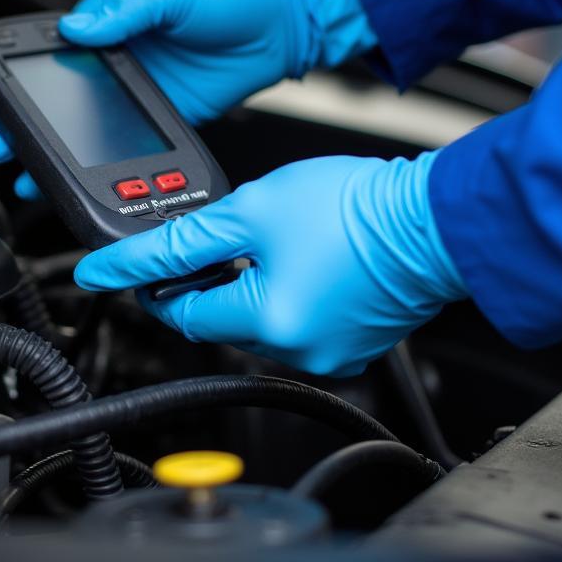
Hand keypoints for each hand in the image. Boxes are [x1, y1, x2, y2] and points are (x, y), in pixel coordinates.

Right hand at [0, 0, 375, 194]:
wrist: (283, 25)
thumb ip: (126, 5)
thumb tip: (78, 29)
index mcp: (111, 19)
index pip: (49, 48)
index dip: (13, 73)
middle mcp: (118, 56)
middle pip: (55, 93)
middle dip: (18, 118)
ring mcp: (137, 91)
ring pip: (80, 124)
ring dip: (47, 146)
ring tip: (19, 167)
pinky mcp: (161, 117)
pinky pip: (120, 143)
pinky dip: (93, 162)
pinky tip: (69, 177)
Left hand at [74, 151, 465, 376]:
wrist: (433, 217)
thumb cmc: (356, 209)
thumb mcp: (251, 209)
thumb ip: (183, 241)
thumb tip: (127, 264)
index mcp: (268, 324)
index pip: (182, 315)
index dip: (154, 286)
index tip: (132, 270)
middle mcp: (298, 352)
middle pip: (219, 320)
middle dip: (206, 282)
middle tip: (210, 239)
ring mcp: (329, 352)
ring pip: (258, 321)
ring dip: (247, 286)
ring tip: (266, 241)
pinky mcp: (351, 343)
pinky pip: (297, 323)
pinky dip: (285, 295)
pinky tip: (299, 260)